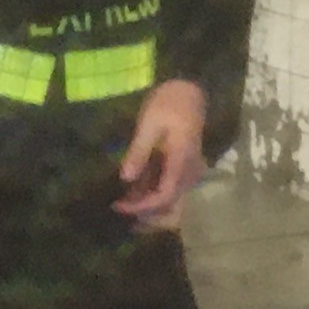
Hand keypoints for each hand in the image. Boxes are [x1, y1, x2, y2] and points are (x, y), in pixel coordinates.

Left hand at [115, 79, 210, 228]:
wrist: (190, 90)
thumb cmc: (169, 103)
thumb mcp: (149, 124)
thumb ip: (139, 152)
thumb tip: (125, 179)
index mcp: (182, 162)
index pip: (164, 196)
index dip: (141, 207)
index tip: (118, 206)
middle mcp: (189, 173)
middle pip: (171, 208)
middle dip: (146, 217)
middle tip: (119, 216)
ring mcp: (188, 173)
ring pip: (171, 203)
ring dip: (148, 209)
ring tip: (122, 207)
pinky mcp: (183, 170)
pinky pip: (170, 191)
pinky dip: (152, 197)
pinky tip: (132, 195)